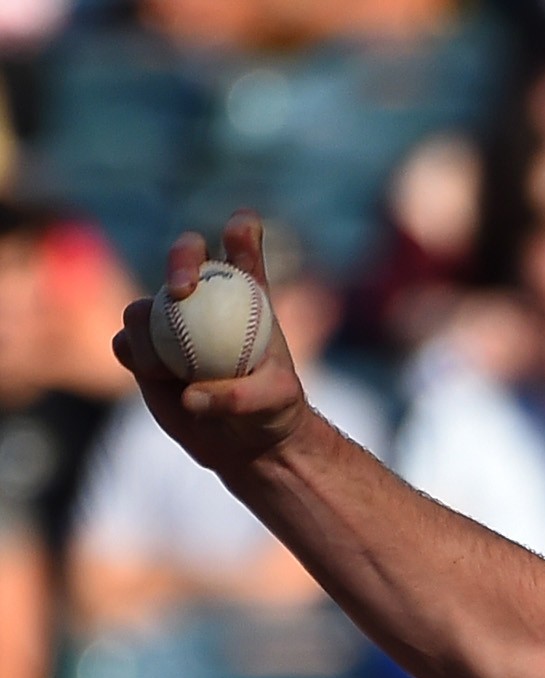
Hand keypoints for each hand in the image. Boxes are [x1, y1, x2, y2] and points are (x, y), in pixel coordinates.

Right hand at [111, 211, 311, 476]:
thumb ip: (242, 395)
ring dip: (147, 322)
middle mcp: (204, 299)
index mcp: (248, 295)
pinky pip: (127, 343)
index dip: (241, 232)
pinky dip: (136, 355)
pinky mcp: (144, 351)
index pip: (244, 250)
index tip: (240, 228)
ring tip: (166, 361)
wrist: (246, 440)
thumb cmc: (274, 411)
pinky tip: (152, 371)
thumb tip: (192, 395)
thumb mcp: (275, 401)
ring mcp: (169, 322)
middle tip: (181, 288)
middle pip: (185, 256)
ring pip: (144, 305)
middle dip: (181, 259)